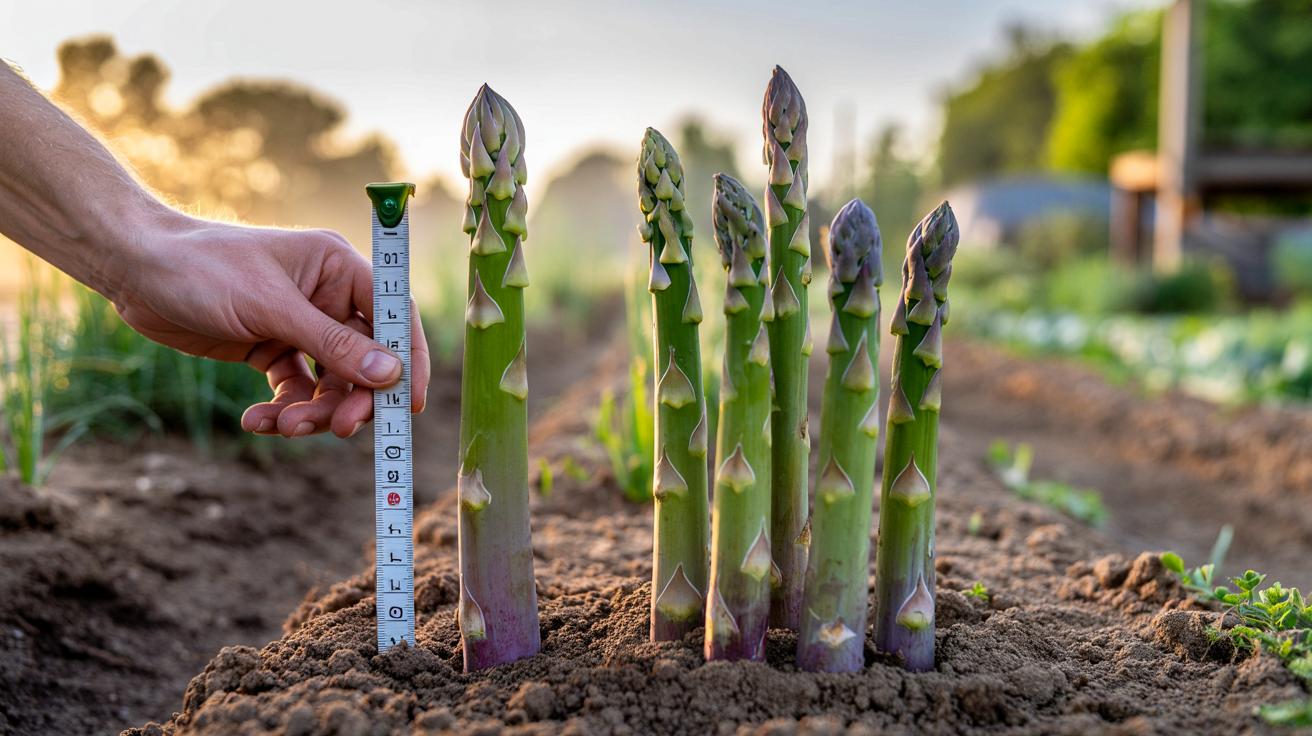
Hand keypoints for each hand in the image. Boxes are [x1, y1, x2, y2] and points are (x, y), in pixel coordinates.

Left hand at [111, 214, 429, 437]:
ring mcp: (300, 326)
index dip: (407, 359)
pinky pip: (294, 391)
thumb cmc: (203, 268)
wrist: (134, 271)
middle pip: (364, 360)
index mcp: (338, 269)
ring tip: (282, 427)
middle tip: (339, 429)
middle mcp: (327, 298)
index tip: (407, 405)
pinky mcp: (272, 350)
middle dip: (350, 398)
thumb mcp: (271, 307)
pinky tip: (256, 421)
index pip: (393, 315)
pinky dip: (282, 411)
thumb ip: (331, 342)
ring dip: (313, 412)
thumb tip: (389, 374)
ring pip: (330, 384)